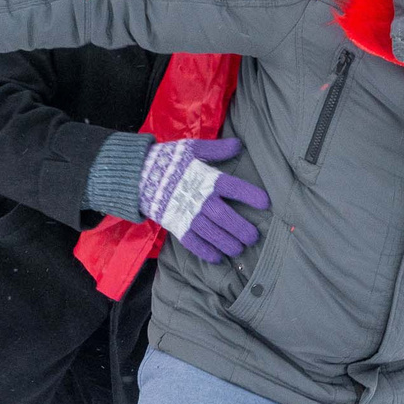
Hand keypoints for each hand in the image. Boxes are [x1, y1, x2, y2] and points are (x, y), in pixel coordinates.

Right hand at [140, 137, 268, 262]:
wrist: (137, 175)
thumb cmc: (168, 160)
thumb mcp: (191, 149)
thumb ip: (215, 149)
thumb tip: (238, 145)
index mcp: (206, 179)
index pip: (232, 187)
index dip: (249, 195)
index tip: (265, 203)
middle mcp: (199, 199)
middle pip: (224, 216)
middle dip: (241, 228)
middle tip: (253, 237)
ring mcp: (187, 214)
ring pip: (211, 233)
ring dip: (227, 243)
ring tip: (239, 249)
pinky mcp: (176, 226)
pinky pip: (192, 243)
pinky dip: (205, 252)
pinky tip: (217, 258)